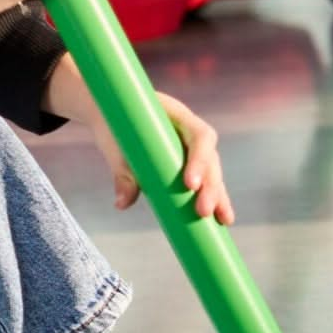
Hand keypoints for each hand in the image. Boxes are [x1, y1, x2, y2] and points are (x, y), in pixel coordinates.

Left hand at [41, 60, 234, 224]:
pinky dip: (212, 198)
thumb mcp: (115, 145)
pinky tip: (221, 220)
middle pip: (210, 158)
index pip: (200, 136)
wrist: (109, 111)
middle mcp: (190, 131)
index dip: (199, 160)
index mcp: (178, 115)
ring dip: (218, 196)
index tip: (189, 185)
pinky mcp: (186, 163)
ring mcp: (190, 147)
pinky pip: (203, 181)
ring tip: (223, 220)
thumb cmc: (113, 123)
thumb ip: (123, 172)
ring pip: (211, 171)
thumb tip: (122, 204)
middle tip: (203, 211)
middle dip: (210, 186)